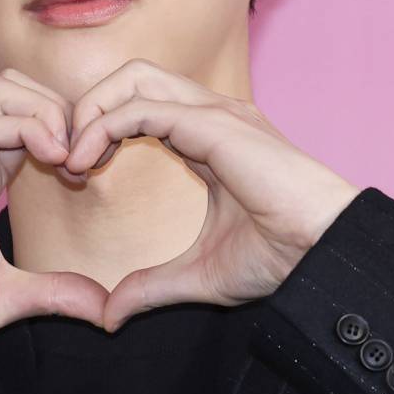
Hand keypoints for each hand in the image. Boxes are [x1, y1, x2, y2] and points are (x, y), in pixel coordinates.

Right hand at [0, 68, 108, 366]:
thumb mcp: (4, 298)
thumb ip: (54, 293)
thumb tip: (105, 307)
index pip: (29, 119)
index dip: (68, 133)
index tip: (89, 174)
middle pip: (18, 86)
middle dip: (63, 110)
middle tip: (82, 160)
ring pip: (4, 88)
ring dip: (48, 112)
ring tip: (67, 159)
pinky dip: (30, 130)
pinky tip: (53, 164)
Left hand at [57, 58, 361, 331]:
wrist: (326, 254)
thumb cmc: (281, 258)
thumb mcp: (199, 274)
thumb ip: (151, 286)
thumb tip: (110, 316)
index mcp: (207, 136)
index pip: (139, 105)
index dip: (99, 130)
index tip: (76, 173)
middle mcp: (208, 114)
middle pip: (130, 77)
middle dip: (89, 108)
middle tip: (66, 158)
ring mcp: (213, 112)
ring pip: (131, 78)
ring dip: (90, 111)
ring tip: (71, 159)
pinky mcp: (212, 124)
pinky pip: (139, 107)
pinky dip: (102, 126)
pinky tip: (84, 163)